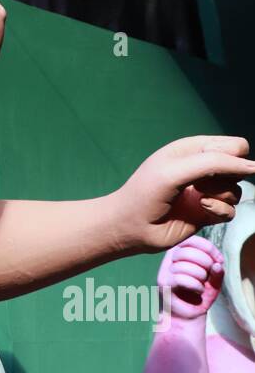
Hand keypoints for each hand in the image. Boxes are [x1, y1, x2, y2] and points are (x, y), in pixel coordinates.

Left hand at [112, 135, 254, 253]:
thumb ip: (215, 163)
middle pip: (240, 166)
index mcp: (194, 149)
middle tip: (204, 182)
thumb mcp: (178, 170)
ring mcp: (207, 192)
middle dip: (230, 175)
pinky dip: (220, 210)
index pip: (234, 146)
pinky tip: (202, 209)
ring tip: (199, 197)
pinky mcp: (208, 213)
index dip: (232, 156)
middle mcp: (203, 169)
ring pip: (237, 190)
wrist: (130, 227)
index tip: (214, 167)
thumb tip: (253, 166)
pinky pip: (232, 210)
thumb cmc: (147, 192)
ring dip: (222, 194)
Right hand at [157, 236, 224, 320]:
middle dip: (206, 261)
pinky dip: (195, 285)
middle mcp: (169, 260)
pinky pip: (181, 279)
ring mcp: (164, 272)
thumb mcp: (213, 282)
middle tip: (209, 275)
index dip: (208, 247)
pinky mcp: (164, 286)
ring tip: (202, 285)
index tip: (219, 261)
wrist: (186, 317)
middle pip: (188, 250)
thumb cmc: (198, 296)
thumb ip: (217, 271)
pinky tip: (198, 291)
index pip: (191, 240)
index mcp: (179, 254)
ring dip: (201, 276)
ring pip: (185, 266)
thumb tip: (217, 264)